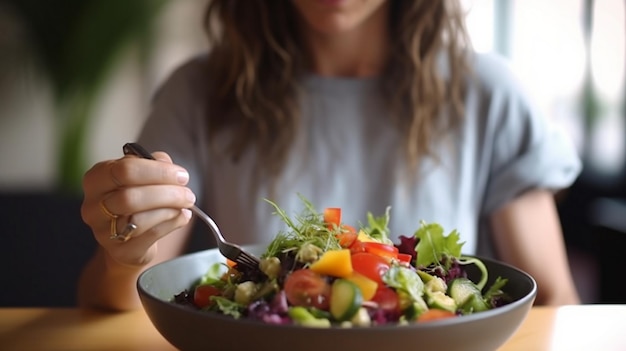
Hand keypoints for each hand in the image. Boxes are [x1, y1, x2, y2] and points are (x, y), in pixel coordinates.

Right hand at [81, 151, 194, 266]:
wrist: (128, 238)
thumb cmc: (136, 199)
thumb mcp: (142, 175)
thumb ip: (154, 163)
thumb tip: (168, 166)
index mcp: (96, 179)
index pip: (124, 170)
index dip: (159, 172)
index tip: (182, 175)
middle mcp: (93, 206)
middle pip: (131, 197)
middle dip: (167, 194)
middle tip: (188, 194)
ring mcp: (103, 232)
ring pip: (141, 219)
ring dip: (171, 210)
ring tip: (185, 206)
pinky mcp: (121, 251)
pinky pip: (151, 235)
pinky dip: (172, 224)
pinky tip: (182, 217)